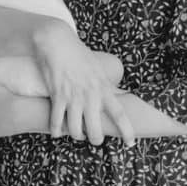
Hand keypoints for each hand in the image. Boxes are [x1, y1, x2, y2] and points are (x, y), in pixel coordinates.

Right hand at [33, 21, 134, 146]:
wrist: (58, 42)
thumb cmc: (79, 55)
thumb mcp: (99, 70)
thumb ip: (105, 86)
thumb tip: (114, 96)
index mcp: (104, 88)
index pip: (119, 114)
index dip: (126, 130)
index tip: (130, 143)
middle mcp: (90, 95)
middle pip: (96, 130)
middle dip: (95, 139)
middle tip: (94, 138)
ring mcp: (73, 97)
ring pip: (75, 130)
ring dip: (76, 136)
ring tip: (76, 133)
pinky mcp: (57, 96)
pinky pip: (56, 121)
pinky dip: (56, 131)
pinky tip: (57, 132)